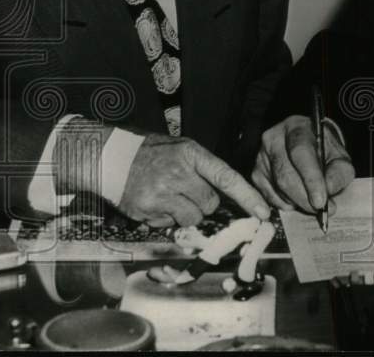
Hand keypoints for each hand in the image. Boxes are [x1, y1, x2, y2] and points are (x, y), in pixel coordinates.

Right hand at [117, 135, 269, 226]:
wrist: (110, 157)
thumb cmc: (152, 152)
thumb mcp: (182, 149)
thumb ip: (205, 168)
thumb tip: (230, 193)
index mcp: (191, 154)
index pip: (227, 177)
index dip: (247, 196)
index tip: (263, 212)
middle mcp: (178, 174)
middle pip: (210, 204)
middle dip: (203, 201)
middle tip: (185, 189)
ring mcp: (161, 194)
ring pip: (193, 218)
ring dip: (186, 212)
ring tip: (169, 195)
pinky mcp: (147, 211)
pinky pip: (171, 225)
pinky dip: (167, 218)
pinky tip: (156, 202)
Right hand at [251, 115, 354, 212]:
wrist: (310, 148)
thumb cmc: (326, 153)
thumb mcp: (340, 159)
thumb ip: (339, 173)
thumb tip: (328, 191)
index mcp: (297, 128)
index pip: (301, 152)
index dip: (311, 179)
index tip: (321, 201)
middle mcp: (274, 138)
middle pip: (285, 173)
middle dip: (304, 197)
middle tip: (320, 209)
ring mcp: (261, 156)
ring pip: (276, 187)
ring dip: (296, 201)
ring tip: (312, 202)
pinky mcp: (256, 173)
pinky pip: (268, 196)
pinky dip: (284, 204)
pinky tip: (297, 201)